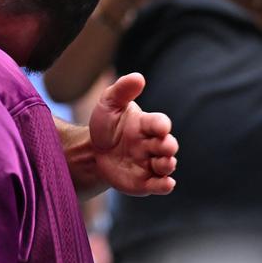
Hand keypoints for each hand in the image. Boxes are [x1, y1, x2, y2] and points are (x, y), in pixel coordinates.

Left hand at [89, 73, 177, 195]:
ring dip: (167, 164)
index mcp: (146, 125)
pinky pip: (159, 185)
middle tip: (164, 146)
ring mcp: (150, 164)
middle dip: (168, 146)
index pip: (159, 123)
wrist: (93, 152)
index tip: (161, 126)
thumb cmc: (106, 126)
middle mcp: (152, 145)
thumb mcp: (109, 104)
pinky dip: (164, 185)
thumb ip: (122, 90)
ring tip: (164, 163)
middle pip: (167, 145)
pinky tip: (166, 184)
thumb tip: (138, 77)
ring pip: (166, 165)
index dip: (161, 125)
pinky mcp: (144, 182)